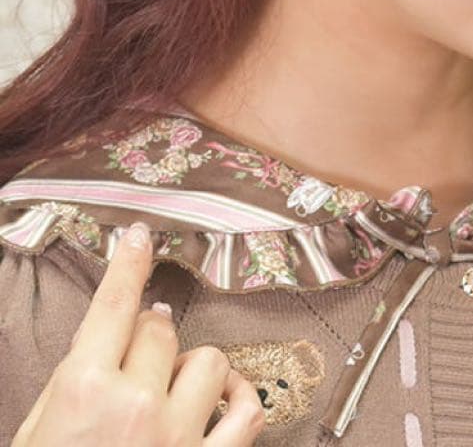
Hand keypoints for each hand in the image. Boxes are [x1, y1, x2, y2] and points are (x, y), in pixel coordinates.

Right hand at [12, 221, 265, 444]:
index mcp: (82, 392)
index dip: (130, 263)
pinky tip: (222, 400)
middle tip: (135, 352)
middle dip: (148, 332)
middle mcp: (135, 406)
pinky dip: (240, 399)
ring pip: (207, 359)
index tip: (143, 236)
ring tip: (172, 387)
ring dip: (191, 366)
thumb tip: (111, 337)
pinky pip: (249, 413)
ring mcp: (178, 439)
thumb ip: (71, 384)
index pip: (115, 304)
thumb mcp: (34, 434)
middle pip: (160, 329)